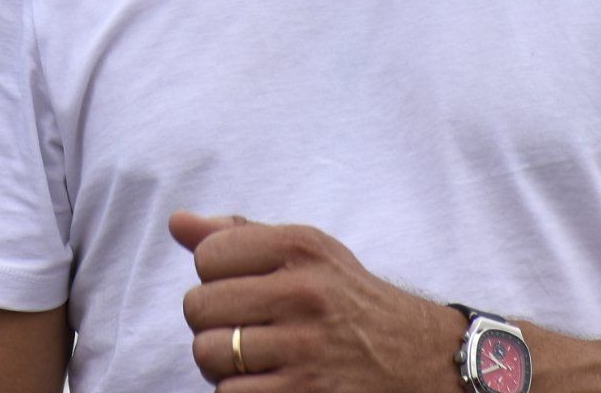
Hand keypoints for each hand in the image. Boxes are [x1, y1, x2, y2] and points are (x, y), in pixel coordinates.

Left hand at [170, 212, 463, 389]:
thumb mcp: (308, 252)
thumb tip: (176, 223)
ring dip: (222, 364)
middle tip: (244, 328)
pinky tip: (268, 384)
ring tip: (254, 359)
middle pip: (197, 307)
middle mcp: (303, 293)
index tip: (241, 287)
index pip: (207, 255)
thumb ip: (239, 236)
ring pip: (208, 354)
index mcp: (300, 247)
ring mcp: (304, 349)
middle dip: (213, 322)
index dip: (214, 276)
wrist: (424, 361)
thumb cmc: (349, 301)